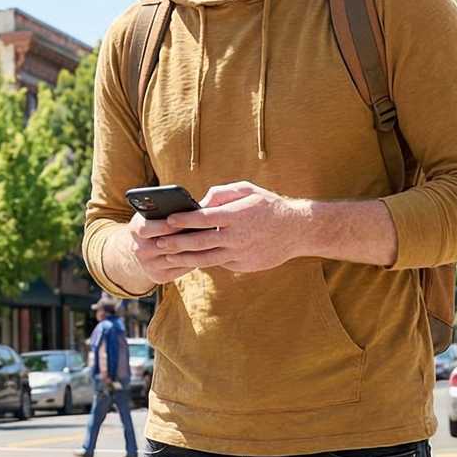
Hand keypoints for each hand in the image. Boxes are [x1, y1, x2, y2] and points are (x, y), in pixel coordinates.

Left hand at [126, 181, 308, 280]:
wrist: (296, 230)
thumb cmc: (267, 206)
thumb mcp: (247, 190)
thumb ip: (221, 193)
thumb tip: (200, 202)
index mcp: (236, 216)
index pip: (203, 218)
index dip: (184, 220)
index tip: (168, 220)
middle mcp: (237, 236)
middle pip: (200, 242)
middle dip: (177, 243)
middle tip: (159, 242)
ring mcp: (241, 254)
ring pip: (206, 259)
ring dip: (185, 259)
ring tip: (168, 257)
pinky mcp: (244, 266)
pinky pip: (219, 264)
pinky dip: (204, 262)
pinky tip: (190, 260)